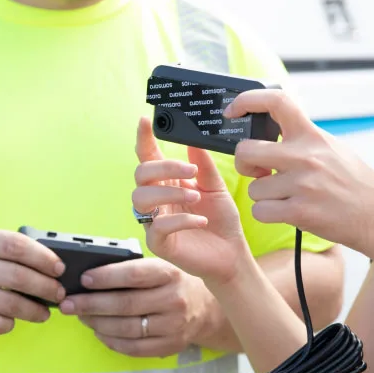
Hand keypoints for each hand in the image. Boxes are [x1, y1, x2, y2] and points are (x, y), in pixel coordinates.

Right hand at [0, 228, 64, 335]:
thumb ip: (3, 248)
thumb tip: (48, 262)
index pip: (17, 246)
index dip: (44, 257)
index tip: (59, 268)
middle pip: (19, 276)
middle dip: (46, 287)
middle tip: (59, 293)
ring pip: (11, 304)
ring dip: (35, 310)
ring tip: (45, 312)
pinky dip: (11, 323)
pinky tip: (14, 320)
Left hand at [59, 258, 215, 357]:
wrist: (203, 308)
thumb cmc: (172, 283)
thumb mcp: (160, 267)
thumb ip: (132, 270)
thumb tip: (90, 278)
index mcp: (169, 274)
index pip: (133, 275)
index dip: (106, 277)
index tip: (83, 279)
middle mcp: (173, 299)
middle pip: (125, 304)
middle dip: (91, 304)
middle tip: (68, 303)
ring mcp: (173, 326)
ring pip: (126, 328)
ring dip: (97, 323)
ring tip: (80, 316)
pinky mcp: (169, 346)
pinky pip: (132, 347)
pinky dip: (110, 340)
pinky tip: (98, 331)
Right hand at [130, 117, 253, 286]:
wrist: (232, 252)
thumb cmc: (221, 220)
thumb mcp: (215, 186)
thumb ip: (202, 164)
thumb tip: (194, 137)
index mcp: (167, 183)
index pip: (149, 157)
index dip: (144, 138)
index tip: (145, 120)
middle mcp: (157, 200)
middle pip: (141, 174)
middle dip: (163, 168)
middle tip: (190, 170)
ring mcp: (154, 221)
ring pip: (142, 199)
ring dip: (169, 193)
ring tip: (196, 196)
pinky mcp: (159, 244)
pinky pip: (157, 227)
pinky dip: (180, 220)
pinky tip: (201, 220)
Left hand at [224, 90, 373, 253]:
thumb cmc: (354, 182)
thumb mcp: (331, 148)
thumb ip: (302, 139)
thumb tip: (270, 131)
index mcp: (312, 135)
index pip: (276, 101)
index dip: (248, 100)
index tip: (233, 109)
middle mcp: (305, 156)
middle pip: (247, 150)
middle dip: (244, 163)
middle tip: (257, 170)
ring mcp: (302, 184)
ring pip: (253, 188)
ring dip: (263, 196)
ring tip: (286, 197)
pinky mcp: (299, 212)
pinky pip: (260, 211)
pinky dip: (268, 214)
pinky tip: (287, 212)